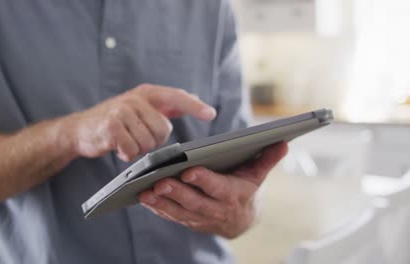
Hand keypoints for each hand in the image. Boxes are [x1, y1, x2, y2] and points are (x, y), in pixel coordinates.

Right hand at [59, 84, 215, 160]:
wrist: (81, 129)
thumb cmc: (116, 121)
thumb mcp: (140, 108)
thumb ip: (166, 105)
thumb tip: (194, 99)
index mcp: (145, 93)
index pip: (176, 97)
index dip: (194, 106)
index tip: (211, 114)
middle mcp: (134, 99)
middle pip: (164, 129)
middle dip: (155, 140)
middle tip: (139, 138)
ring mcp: (121, 112)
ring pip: (149, 142)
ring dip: (140, 149)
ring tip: (127, 141)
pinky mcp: (110, 127)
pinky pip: (132, 150)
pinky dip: (127, 154)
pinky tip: (118, 147)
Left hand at [139, 142, 287, 238]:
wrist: (240, 220)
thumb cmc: (246, 189)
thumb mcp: (258, 175)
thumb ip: (267, 159)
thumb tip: (282, 142)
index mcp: (232, 194)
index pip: (217, 188)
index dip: (204, 180)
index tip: (189, 170)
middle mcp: (215, 209)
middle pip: (194, 201)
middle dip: (176, 192)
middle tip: (160, 181)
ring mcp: (199, 217)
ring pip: (179, 211)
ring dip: (162, 202)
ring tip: (146, 190)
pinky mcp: (188, 220)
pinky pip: (171, 215)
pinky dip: (158, 208)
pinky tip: (144, 198)